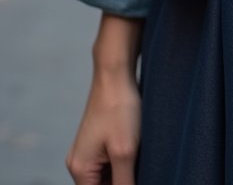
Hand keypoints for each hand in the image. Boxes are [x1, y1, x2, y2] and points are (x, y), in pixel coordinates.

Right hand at [66, 66, 140, 184]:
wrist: (115, 72)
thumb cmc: (119, 107)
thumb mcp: (125, 151)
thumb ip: (124, 182)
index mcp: (80, 169)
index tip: (135, 177)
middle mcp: (78, 163)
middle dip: (122, 182)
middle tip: (139, 166)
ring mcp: (86, 151)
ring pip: (107, 176)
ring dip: (123, 174)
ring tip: (139, 158)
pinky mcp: (96, 141)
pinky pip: (109, 163)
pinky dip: (122, 163)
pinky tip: (136, 151)